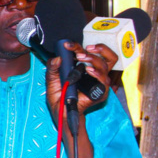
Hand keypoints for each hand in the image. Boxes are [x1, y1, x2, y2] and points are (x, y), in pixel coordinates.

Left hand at [46, 43, 115, 157]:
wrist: (62, 113)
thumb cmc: (59, 96)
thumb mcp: (51, 81)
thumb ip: (52, 68)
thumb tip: (57, 58)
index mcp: (83, 67)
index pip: (88, 52)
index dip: (79, 46)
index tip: (68, 45)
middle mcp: (93, 72)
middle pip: (105, 55)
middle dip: (97, 49)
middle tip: (82, 51)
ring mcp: (99, 82)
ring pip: (106, 65)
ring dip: (94, 60)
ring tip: (82, 59)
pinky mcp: (101, 92)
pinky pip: (104, 81)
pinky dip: (97, 74)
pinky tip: (89, 71)